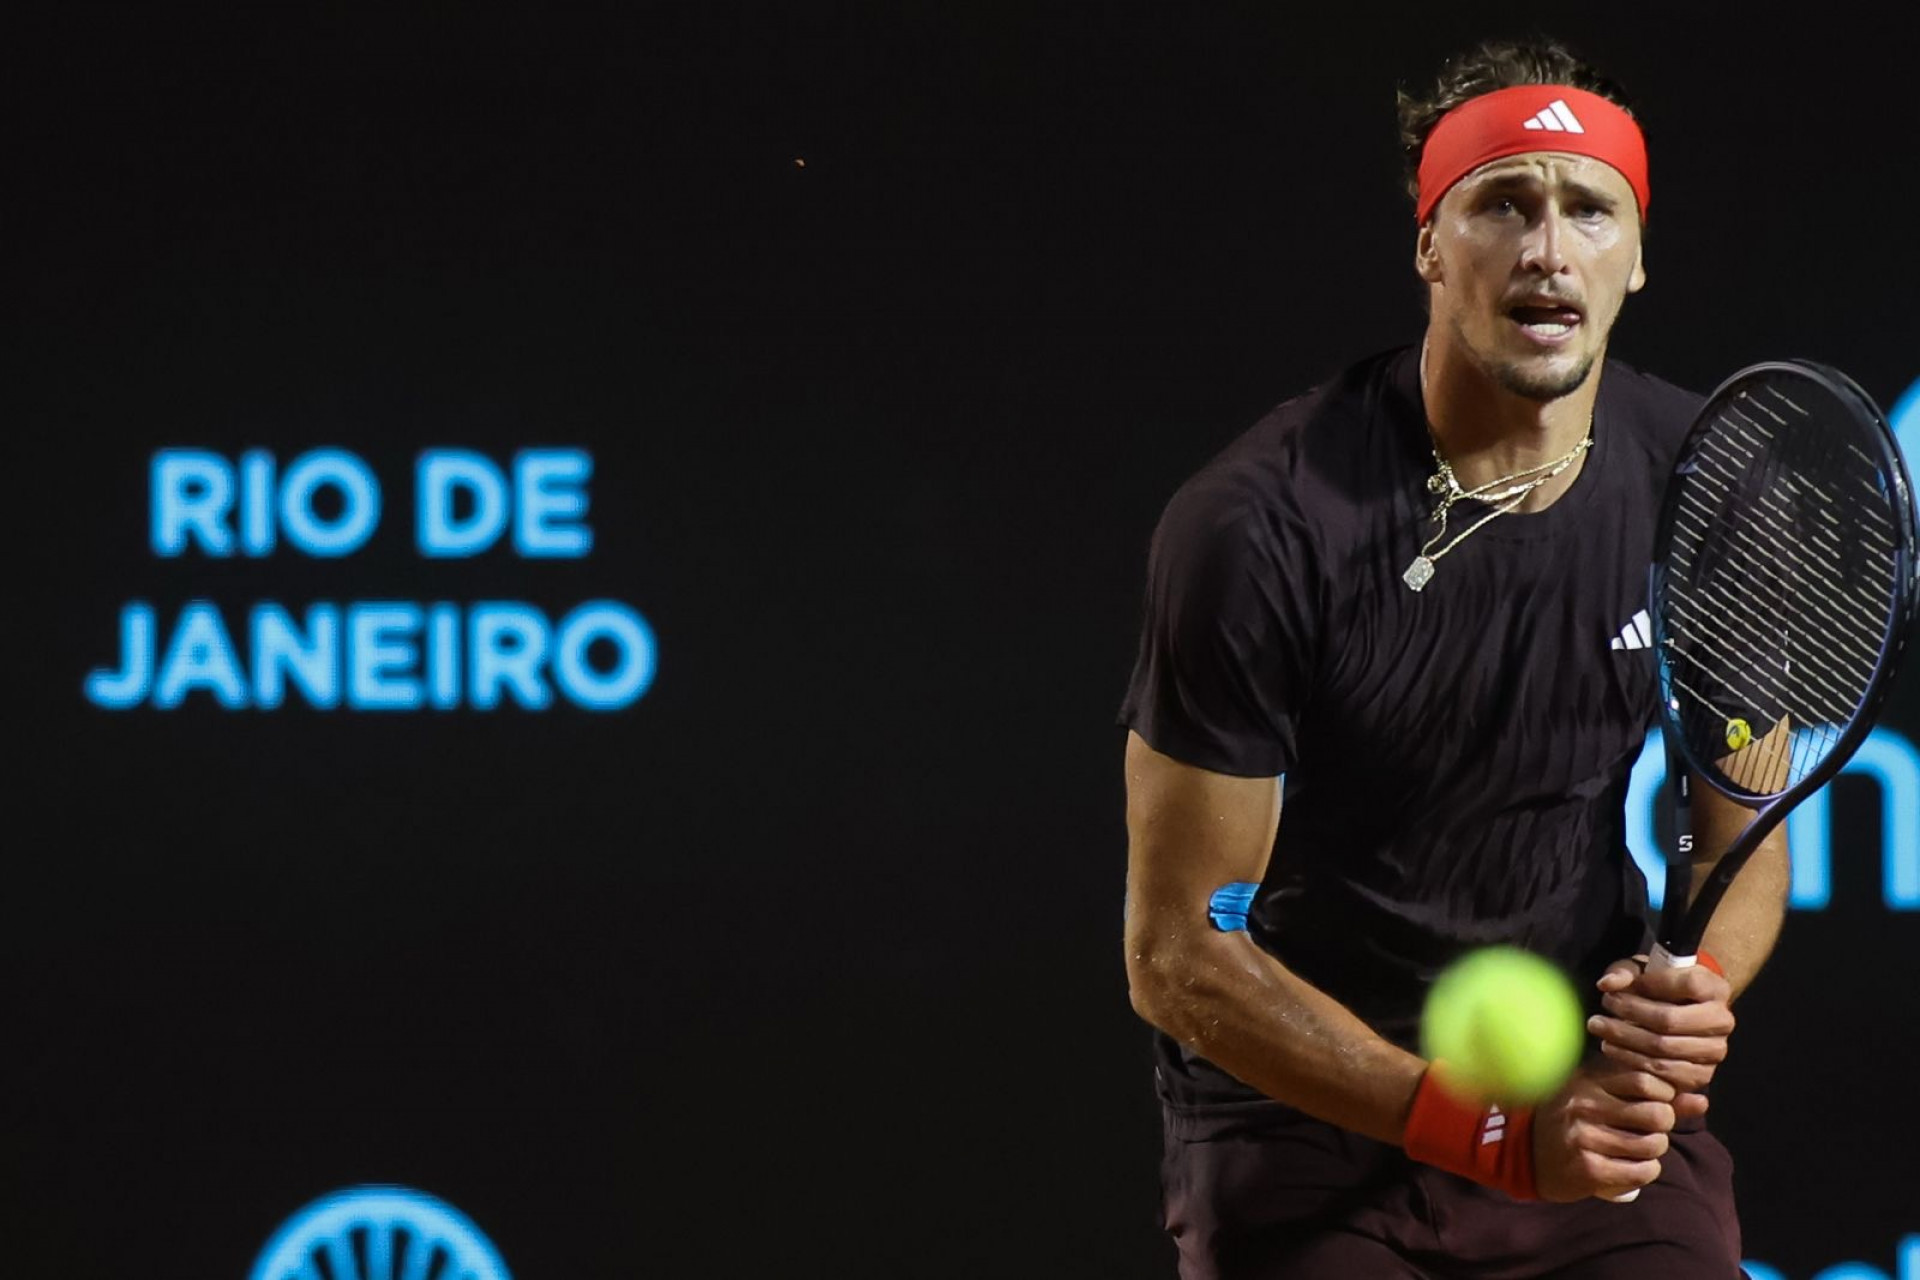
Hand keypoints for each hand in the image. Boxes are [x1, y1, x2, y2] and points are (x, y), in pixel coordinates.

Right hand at [1531, 1066, 1676, 1202]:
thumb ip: (1651, 1094)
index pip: (1646, 1080)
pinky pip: (1642, 1172)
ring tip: (1640, 1147)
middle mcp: (1584, 1105)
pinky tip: (1633, 1166)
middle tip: (1652, 1127)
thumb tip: (1702, 1100)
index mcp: (1587, 1079)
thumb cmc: (1571, 1117)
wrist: (1526, 1153)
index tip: (1657, 1100)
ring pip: (1653, 1146)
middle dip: (1664, 1123)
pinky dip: (1646, 1171)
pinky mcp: (1588, 1169)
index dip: (1664, 1093)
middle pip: (1658, 1114)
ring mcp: (1584, 1138)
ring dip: (1655, 1150)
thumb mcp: (1601, 1093)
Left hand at [1588, 956, 1734, 1120]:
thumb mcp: (1641, 970)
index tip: (1621, 987)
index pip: (1688, 984)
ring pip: (1663, 1048)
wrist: (1678, 1013)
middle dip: (1628, 1014)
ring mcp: (1715, 1050)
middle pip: (1669, 1019)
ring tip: (1599, 1028)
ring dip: (1625, 1039)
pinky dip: (1633, 1061)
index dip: (1651, 984)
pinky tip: (1613, 1049)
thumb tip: (1607, 984)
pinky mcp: (1702, 1075)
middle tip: (1599, 1010)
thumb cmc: (1658, 987)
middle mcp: (1721, 1020)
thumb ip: (1625, 972)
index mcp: (1715, 988)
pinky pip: (1664, 1074)